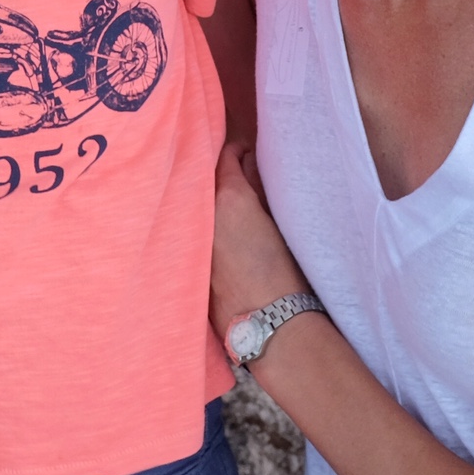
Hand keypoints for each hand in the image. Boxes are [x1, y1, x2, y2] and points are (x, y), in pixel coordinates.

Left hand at [209, 142, 310, 336]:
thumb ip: (259, 189)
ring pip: (195, 207)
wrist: (270, 323)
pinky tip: (217, 231)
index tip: (244, 152)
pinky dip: (201, 224)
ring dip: (207, 199)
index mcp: (228, 198)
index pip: (224, 158)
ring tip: (228, 202)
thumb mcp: (277, 220)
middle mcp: (203, 214)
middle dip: (217, 174)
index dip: (235, 152)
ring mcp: (193, 240)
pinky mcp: (188, 264)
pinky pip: (193, 232)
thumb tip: (250, 167)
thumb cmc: (285, 272)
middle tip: (236, 173)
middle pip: (204, 180)